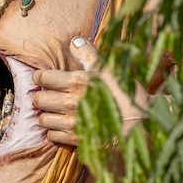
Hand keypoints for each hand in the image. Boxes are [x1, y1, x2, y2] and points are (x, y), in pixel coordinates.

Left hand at [32, 37, 148, 145]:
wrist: (144, 124)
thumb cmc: (126, 93)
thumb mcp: (109, 68)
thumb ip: (89, 53)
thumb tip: (75, 40)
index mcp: (76, 83)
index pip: (43, 78)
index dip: (40, 77)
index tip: (41, 77)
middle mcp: (70, 104)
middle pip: (39, 100)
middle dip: (41, 96)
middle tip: (46, 94)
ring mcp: (73, 124)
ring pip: (44, 119)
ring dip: (46, 114)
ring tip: (53, 110)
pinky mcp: (78, 141)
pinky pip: (53, 137)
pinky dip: (54, 131)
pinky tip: (62, 126)